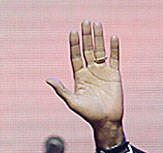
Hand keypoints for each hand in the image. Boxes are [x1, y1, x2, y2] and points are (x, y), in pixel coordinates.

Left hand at [46, 21, 123, 146]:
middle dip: (86, 36)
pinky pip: (115, 58)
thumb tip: (48, 79)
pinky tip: (113, 37)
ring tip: (97, 24)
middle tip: (85, 21)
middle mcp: (90, 72)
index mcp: (79, 77)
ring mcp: (103, 72)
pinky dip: (114, 48)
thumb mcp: (72, 101)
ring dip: (98, 37)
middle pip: (87, 50)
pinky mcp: (115, 74)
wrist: (106, 121)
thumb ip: (61, 90)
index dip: (74, 44)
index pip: (76, 56)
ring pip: (100, 50)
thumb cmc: (88, 114)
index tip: (72, 32)